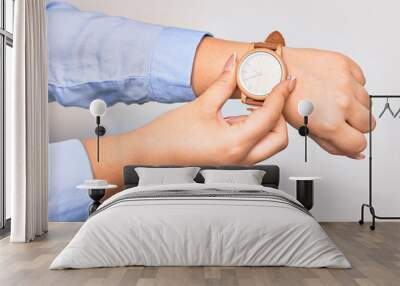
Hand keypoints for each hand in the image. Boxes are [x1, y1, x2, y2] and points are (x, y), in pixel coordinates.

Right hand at [83, 53, 294, 190]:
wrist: (152, 153)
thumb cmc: (170, 137)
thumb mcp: (202, 105)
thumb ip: (224, 83)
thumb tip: (234, 65)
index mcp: (235, 144)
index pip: (270, 117)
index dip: (280, 96)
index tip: (286, 82)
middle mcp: (239, 157)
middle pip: (279, 138)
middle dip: (279, 115)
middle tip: (271, 95)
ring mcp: (236, 160)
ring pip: (269, 143)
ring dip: (269, 123)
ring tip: (257, 102)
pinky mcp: (231, 158)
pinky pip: (255, 145)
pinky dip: (257, 128)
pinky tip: (245, 113)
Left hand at [282, 47, 374, 158]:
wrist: (276, 71)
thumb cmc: (286, 99)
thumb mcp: (304, 129)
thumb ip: (332, 144)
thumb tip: (354, 152)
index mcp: (330, 123)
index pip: (359, 144)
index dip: (352, 143)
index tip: (348, 137)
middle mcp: (342, 103)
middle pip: (368, 124)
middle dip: (355, 124)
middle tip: (337, 116)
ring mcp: (346, 83)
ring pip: (367, 103)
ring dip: (354, 104)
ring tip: (332, 100)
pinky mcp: (346, 65)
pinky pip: (362, 81)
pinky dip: (352, 85)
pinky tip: (334, 86)